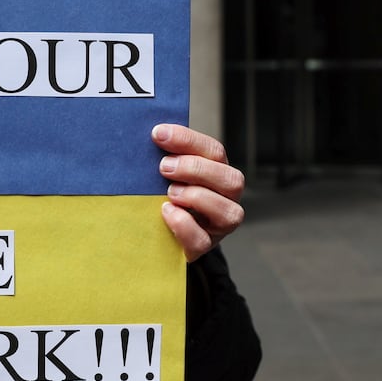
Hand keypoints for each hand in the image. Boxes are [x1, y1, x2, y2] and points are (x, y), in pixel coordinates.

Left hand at [153, 124, 245, 260]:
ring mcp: (218, 226)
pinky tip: (166, 212)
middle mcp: (226, 198)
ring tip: (169, 192)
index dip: (188, 140)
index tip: (158, 134)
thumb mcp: (165, 173)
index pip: (214, 151)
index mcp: (218, 172)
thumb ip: (164, 156)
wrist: (156, 233)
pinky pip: (201, 240)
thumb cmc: (162, 195)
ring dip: (196, 197)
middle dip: (196, 169)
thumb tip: (149, 134)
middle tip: (163, 167)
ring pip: (228, 212)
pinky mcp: (203, 246)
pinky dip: (183, 224)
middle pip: (232, 179)